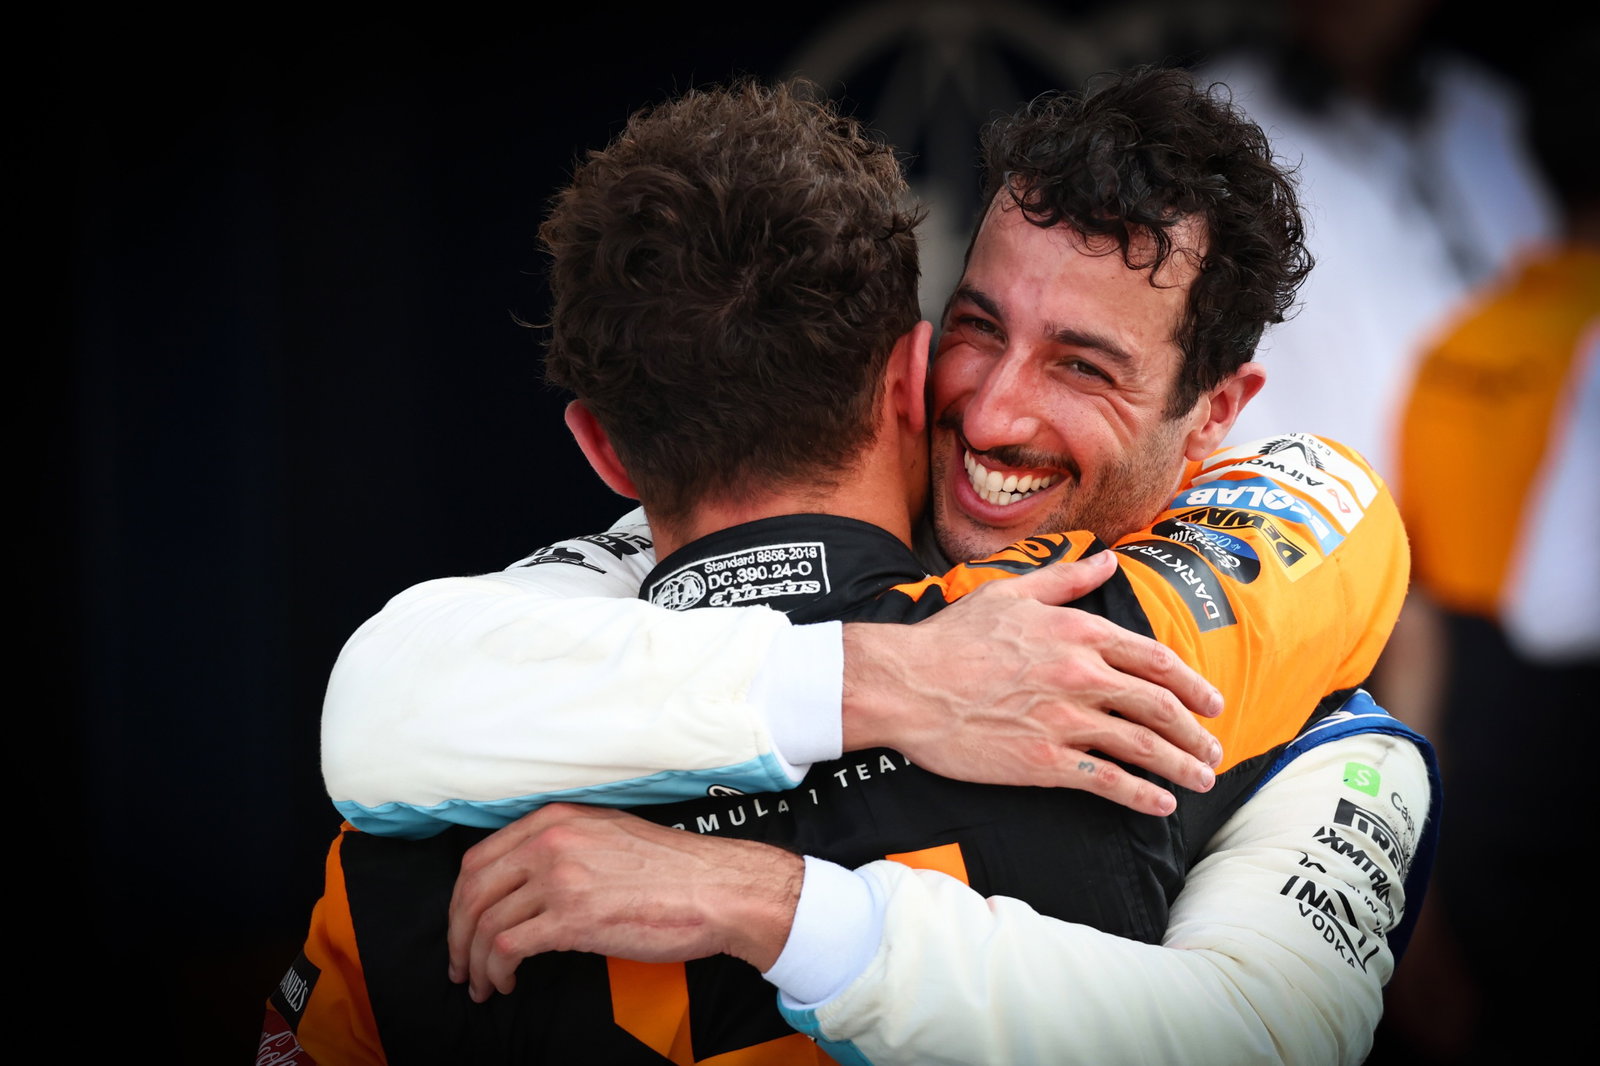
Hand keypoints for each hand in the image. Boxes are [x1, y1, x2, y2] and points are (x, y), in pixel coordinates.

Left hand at [446, 803, 803, 1001]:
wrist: (717, 889)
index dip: (461, 900)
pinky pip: (507, 948)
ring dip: (473, 962)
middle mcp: (550, 842)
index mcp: (557, 820)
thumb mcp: (609, 835)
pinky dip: (496, 972)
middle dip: (456, 934)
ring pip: (484, 924)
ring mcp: (559, 878)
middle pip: (471, 891)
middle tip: (460, 964)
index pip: (479, 857)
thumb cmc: (673, 870)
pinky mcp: (572, 918)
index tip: (462, 925)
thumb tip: (529, 881)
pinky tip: (508, 983)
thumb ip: (565, 846)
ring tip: (482, 985)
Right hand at [841, 551, 1223, 815]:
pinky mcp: (1046, 760)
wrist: (907, 684)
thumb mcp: (1011, 594)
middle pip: (1160, 706)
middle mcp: (1082, 675)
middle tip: (1213, 750)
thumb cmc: (952, 637)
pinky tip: (1160, 804)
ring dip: (1181, 767)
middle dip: (1196, 732)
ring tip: (1201, 780)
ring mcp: (1066, 720)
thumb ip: (1066, 579)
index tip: (1210, 702)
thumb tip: (1107, 560)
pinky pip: (1108, 781)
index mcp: (1078, 633)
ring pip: (1144, 746)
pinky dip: (1141, 795)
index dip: (1191, 684)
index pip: (1154, 660)